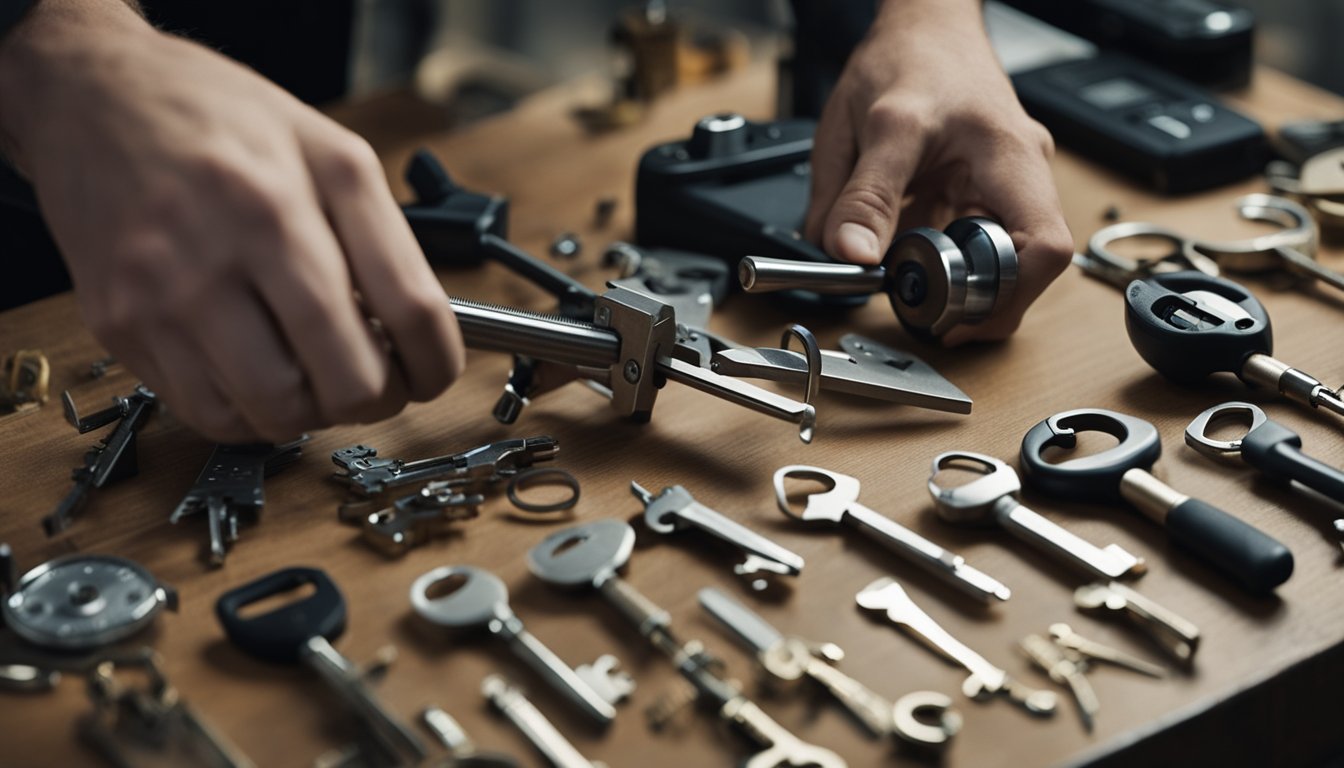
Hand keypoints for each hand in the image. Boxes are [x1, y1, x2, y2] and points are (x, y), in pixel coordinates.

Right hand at [0, 0, 464, 441]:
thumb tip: (424, 330)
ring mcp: (161, 299)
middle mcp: (219, 252)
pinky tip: (264, 372)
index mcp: (284, 202)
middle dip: (381, 393)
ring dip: (317, 410)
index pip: (403, 312)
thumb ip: (384, 238)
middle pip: (344, 381)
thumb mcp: (329, 149)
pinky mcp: (121, 328)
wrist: (91, 99)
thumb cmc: (217, 119)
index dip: (437, 361)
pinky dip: (255, 413)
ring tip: (318, 371)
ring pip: (276, 414)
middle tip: (380, 376)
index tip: (435, 369)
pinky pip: (209, 414)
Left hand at [803, 0, 1072, 344]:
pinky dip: (935, 257)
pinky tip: (904, 247)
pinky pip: (964, 240)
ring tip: (907, 275)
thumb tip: (849, 255)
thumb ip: (861, 194)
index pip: (1045, 247)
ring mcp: (1002, 185)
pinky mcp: (979, 191)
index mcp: (1009, 158)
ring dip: (951, 279)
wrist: (922, 26)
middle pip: (1022, 266)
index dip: (1010, 297)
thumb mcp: (874, 125)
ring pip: (990, 258)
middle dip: (974, 296)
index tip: (958, 319)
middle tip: (926, 310)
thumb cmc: (911, 58)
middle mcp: (1019, 175)